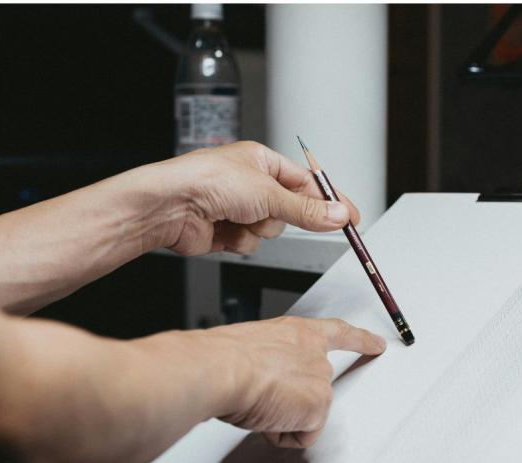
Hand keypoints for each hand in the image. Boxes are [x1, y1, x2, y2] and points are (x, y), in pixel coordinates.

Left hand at [142, 141, 361, 255]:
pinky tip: (224, 230)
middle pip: (290, 210)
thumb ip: (307, 210)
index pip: (306, 182)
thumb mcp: (269, 193)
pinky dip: (241, 241)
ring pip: (270, 230)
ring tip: (238, 217)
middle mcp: (250, 183)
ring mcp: (237, 207)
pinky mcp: (226, 230)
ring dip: (258, 229)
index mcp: (262, 161)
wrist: (171, 205)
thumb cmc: (207, 181)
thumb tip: (339, 215)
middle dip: (281, 217)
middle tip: (274, 215)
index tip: (350, 216)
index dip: (328, 200)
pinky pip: (251, 243)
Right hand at [201, 316, 385, 447]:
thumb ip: (272, 361)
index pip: (338, 334)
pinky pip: (302, 436)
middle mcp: (315, 355)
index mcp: (299, 333)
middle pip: (317, 389)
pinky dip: (282, 434)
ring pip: (305, 416)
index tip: (377, 344)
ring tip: (256, 402)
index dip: (360, 340)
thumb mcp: (253, 348)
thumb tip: (264, 382)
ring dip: (280, 417)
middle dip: (292, 402)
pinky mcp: (318, 407)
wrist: (222, 369)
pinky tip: (266, 417)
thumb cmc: (226, 357)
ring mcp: (320, 382)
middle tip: (262, 396)